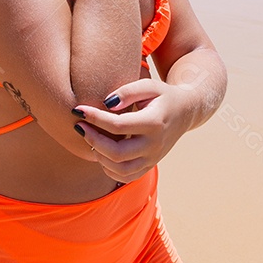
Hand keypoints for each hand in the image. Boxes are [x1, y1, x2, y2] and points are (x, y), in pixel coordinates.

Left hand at [71, 77, 191, 183]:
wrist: (185, 112)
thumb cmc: (162, 96)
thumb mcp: (149, 86)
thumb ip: (128, 91)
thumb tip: (106, 104)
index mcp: (154, 123)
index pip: (118, 125)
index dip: (95, 118)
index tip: (78, 109)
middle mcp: (154, 145)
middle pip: (117, 152)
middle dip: (93, 139)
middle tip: (79, 126)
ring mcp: (153, 159)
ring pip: (120, 169)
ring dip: (99, 156)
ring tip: (90, 138)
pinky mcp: (149, 166)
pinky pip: (125, 176)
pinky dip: (108, 169)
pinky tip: (101, 152)